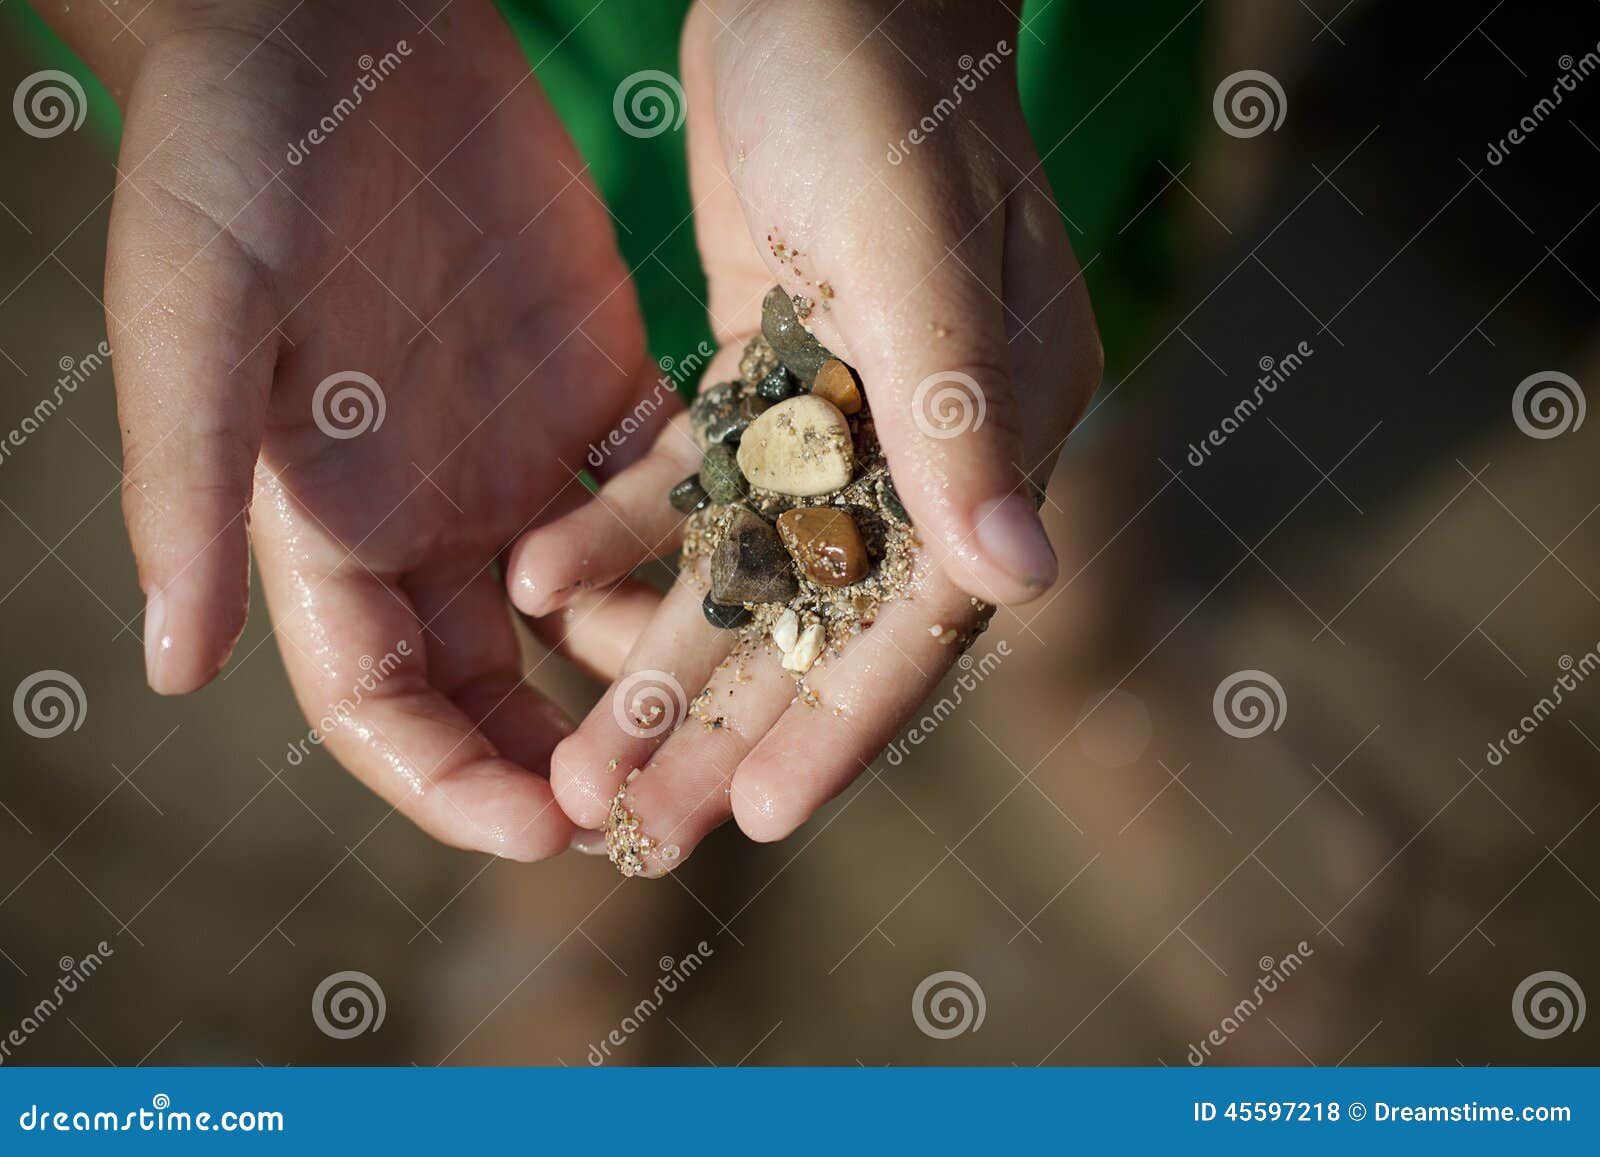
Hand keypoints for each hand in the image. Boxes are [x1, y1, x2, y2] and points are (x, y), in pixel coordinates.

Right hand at [53, 0, 669, 858]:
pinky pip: (661, 500)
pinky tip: (772, 584)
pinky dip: (704, 549)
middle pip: (500, 687)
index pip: (383, 709)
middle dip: (568, 762)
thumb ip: (191, 490)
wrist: (336, 30)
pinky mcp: (596, 389)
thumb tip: (167, 671)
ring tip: (735, 724)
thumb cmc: (234, 162)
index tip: (545, 834)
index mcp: (326, 531)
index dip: (451, 784)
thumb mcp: (199, 322)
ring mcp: (518, 459)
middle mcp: (428, 518)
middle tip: (658, 819)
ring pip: (594, 611)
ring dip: (655, 675)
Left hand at [507, 0, 1101, 871]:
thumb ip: (965, 413)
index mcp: (1001, 426)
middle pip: (826, 616)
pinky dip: (627, 533)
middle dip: (730, 721)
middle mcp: (932, 438)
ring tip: (583, 752)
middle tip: (637, 821)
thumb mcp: (918, 248)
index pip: (924, 608)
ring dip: (666, 654)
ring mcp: (848, 409)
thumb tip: (1026, 583)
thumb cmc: (881, 89)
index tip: (760, 817)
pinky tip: (544, 583)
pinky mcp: (770, 371)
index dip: (844, 719)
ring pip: (751, 568)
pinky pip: (694, 482)